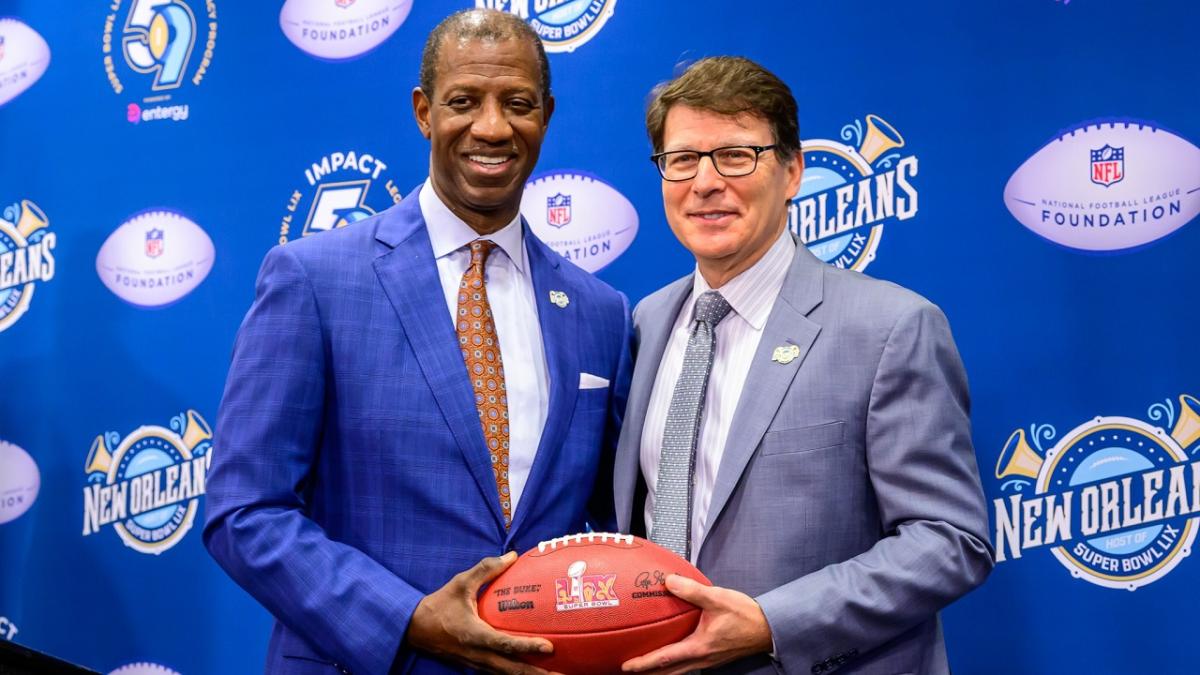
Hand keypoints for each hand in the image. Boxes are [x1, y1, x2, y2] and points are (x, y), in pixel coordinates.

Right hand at [406, 552, 555, 673]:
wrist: (414, 629)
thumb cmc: (439, 605)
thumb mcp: (460, 583)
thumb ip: (486, 569)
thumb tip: (512, 555)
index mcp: (474, 634)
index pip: (505, 644)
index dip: (528, 647)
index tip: (549, 647)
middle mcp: (478, 654)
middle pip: (512, 670)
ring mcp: (477, 663)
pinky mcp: (476, 665)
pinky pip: (500, 673)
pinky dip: (517, 674)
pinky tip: (533, 672)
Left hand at [621, 574, 772, 674]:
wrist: (767, 628)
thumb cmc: (744, 614)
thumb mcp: (717, 598)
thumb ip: (691, 590)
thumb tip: (668, 581)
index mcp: (699, 647)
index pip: (665, 658)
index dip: (644, 663)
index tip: (626, 666)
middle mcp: (701, 659)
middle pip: (668, 672)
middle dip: (647, 674)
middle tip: (628, 671)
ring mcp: (707, 660)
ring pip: (677, 671)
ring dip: (659, 671)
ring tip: (644, 668)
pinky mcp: (712, 657)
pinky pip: (687, 665)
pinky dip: (673, 665)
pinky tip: (669, 656)